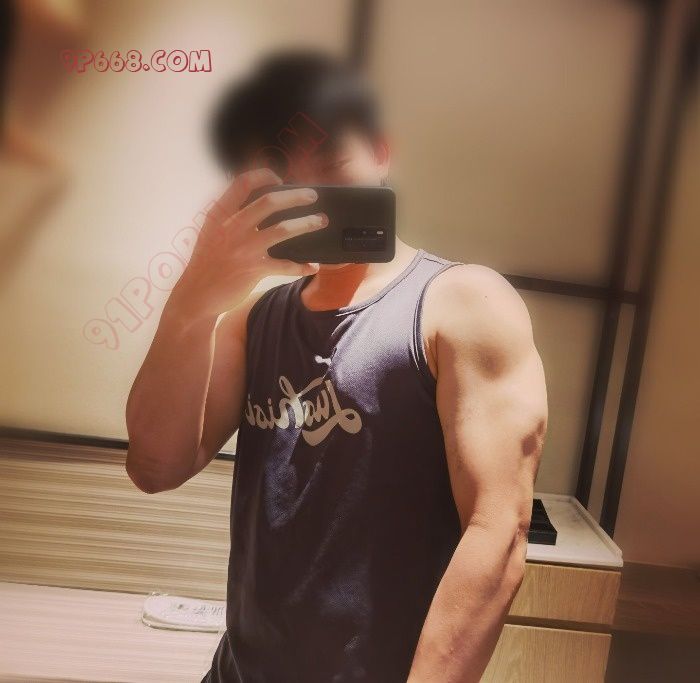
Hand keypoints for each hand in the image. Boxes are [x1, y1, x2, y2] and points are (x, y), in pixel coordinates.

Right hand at [171, 167, 326, 320]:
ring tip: (320, 220)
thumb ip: (231, 215)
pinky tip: (313, 265)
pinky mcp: (254, 270)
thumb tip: (261, 201)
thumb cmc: (208, 260)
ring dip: (307, 223)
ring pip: (283, 229)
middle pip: (269, 202)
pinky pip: (286, 265)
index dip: (263, 176)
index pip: (242, 183)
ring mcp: (244, 249)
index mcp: (220, 214)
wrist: (197, 293)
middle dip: (296, 196)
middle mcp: (232, 227)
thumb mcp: (211, 231)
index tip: (279, 179)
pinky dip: (302, 265)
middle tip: (312, 196)